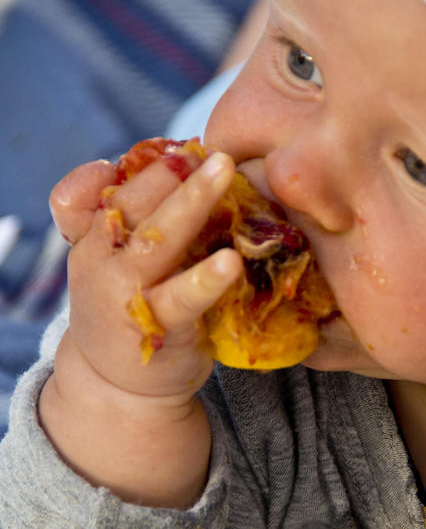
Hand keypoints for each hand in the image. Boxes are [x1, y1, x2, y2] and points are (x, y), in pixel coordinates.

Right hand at [39, 148, 242, 506]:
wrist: (120, 383)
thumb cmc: (128, 307)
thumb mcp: (114, 259)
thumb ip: (125, 215)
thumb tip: (144, 164)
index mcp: (93, 236)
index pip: (100, 189)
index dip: (137, 165)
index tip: (177, 145)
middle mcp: (101, 258)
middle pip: (128, 203)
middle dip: (168, 170)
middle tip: (208, 146)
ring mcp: (126, 292)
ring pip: (155, 238)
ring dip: (190, 201)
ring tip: (223, 172)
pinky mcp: (157, 325)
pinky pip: (181, 296)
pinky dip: (205, 279)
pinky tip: (230, 262)